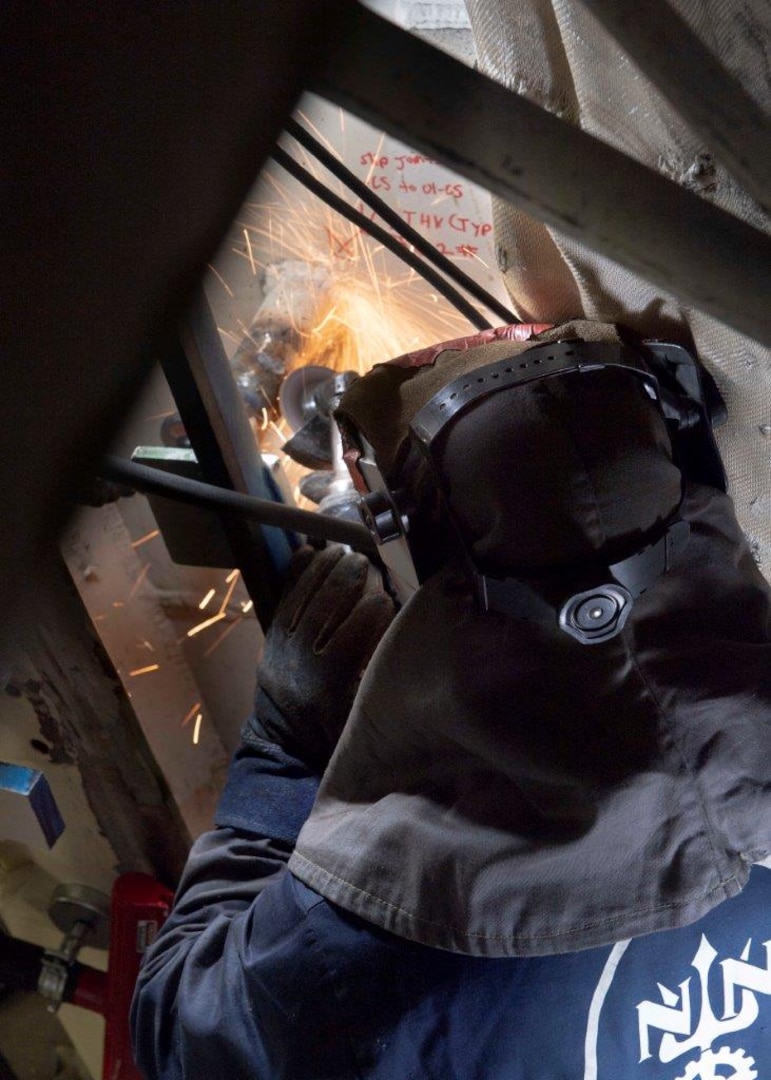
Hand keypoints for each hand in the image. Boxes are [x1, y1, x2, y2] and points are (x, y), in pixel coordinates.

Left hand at [249, 545, 395, 768]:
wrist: (283, 742)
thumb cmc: (335, 729)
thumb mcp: (361, 713)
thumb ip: (379, 675)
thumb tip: (403, 631)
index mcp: (328, 680)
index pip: (354, 631)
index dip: (375, 608)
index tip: (389, 599)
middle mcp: (301, 658)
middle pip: (327, 604)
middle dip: (349, 578)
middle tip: (368, 563)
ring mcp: (281, 643)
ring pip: (303, 594)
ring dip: (324, 568)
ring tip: (344, 552)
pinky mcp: (271, 635)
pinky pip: (284, 595)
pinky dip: (297, 573)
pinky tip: (310, 551)